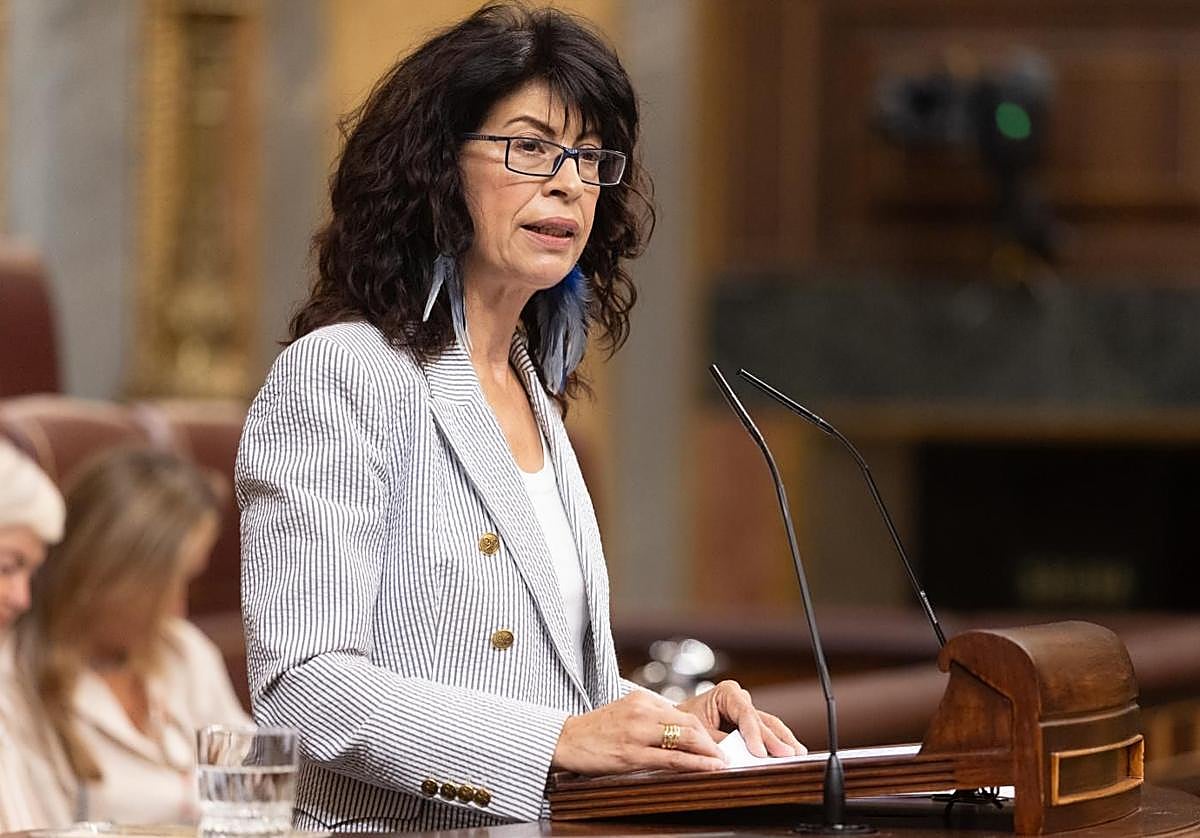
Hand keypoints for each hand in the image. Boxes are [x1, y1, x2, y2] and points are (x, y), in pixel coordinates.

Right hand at [552, 691, 727, 774]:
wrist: (564, 740)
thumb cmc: (595, 731)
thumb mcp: (625, 714)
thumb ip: (650, 719)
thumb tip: (678, 734)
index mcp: (642, 699)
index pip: (684, 714)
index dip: (707, 730)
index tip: (722, 741)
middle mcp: (642, 711)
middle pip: (690, 724)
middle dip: (714, 741)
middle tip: (730, 754)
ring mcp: (637, 732)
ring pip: (685, 738)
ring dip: (710, 752)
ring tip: (724, 763)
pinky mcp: (631, 754)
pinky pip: (671, 758)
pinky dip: (695, 763)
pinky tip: (710, 768)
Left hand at [676, 680, 804, 757]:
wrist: (678, 725)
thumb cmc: (684, 724)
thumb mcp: (697, 731)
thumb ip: (717, 742)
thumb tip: (736, 755)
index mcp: (726, 692)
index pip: (745, 714)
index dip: (754, 734)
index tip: (760, 753)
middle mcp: (740, 698)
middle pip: (761, 720)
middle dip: (774, 739)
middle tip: (788, 755)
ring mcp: (747, 711)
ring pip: (770, 725)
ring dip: (783, 740)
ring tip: (797, 754)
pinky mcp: (751, 725)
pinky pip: (767, 732)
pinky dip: (778, 743)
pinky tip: (791, 752)